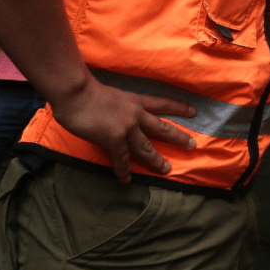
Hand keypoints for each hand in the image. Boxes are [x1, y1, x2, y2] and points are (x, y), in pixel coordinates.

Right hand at [51, 78, 196, 182]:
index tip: (194, 111)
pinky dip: (124, 170)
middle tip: (192, 145)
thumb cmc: (83, 90)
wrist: (75, 92)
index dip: (179, 108)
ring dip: (157, 160)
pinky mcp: (114, 139)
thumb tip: (113, 116)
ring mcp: (127, 128)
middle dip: (179, 137)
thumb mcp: (110, 93)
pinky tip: (127, 180)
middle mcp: (135, 114)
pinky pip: (122, 159)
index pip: (162, 103)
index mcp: (135, 101)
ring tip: (166, 169)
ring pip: (147, 147)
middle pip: (163, 128)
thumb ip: (117, 106)